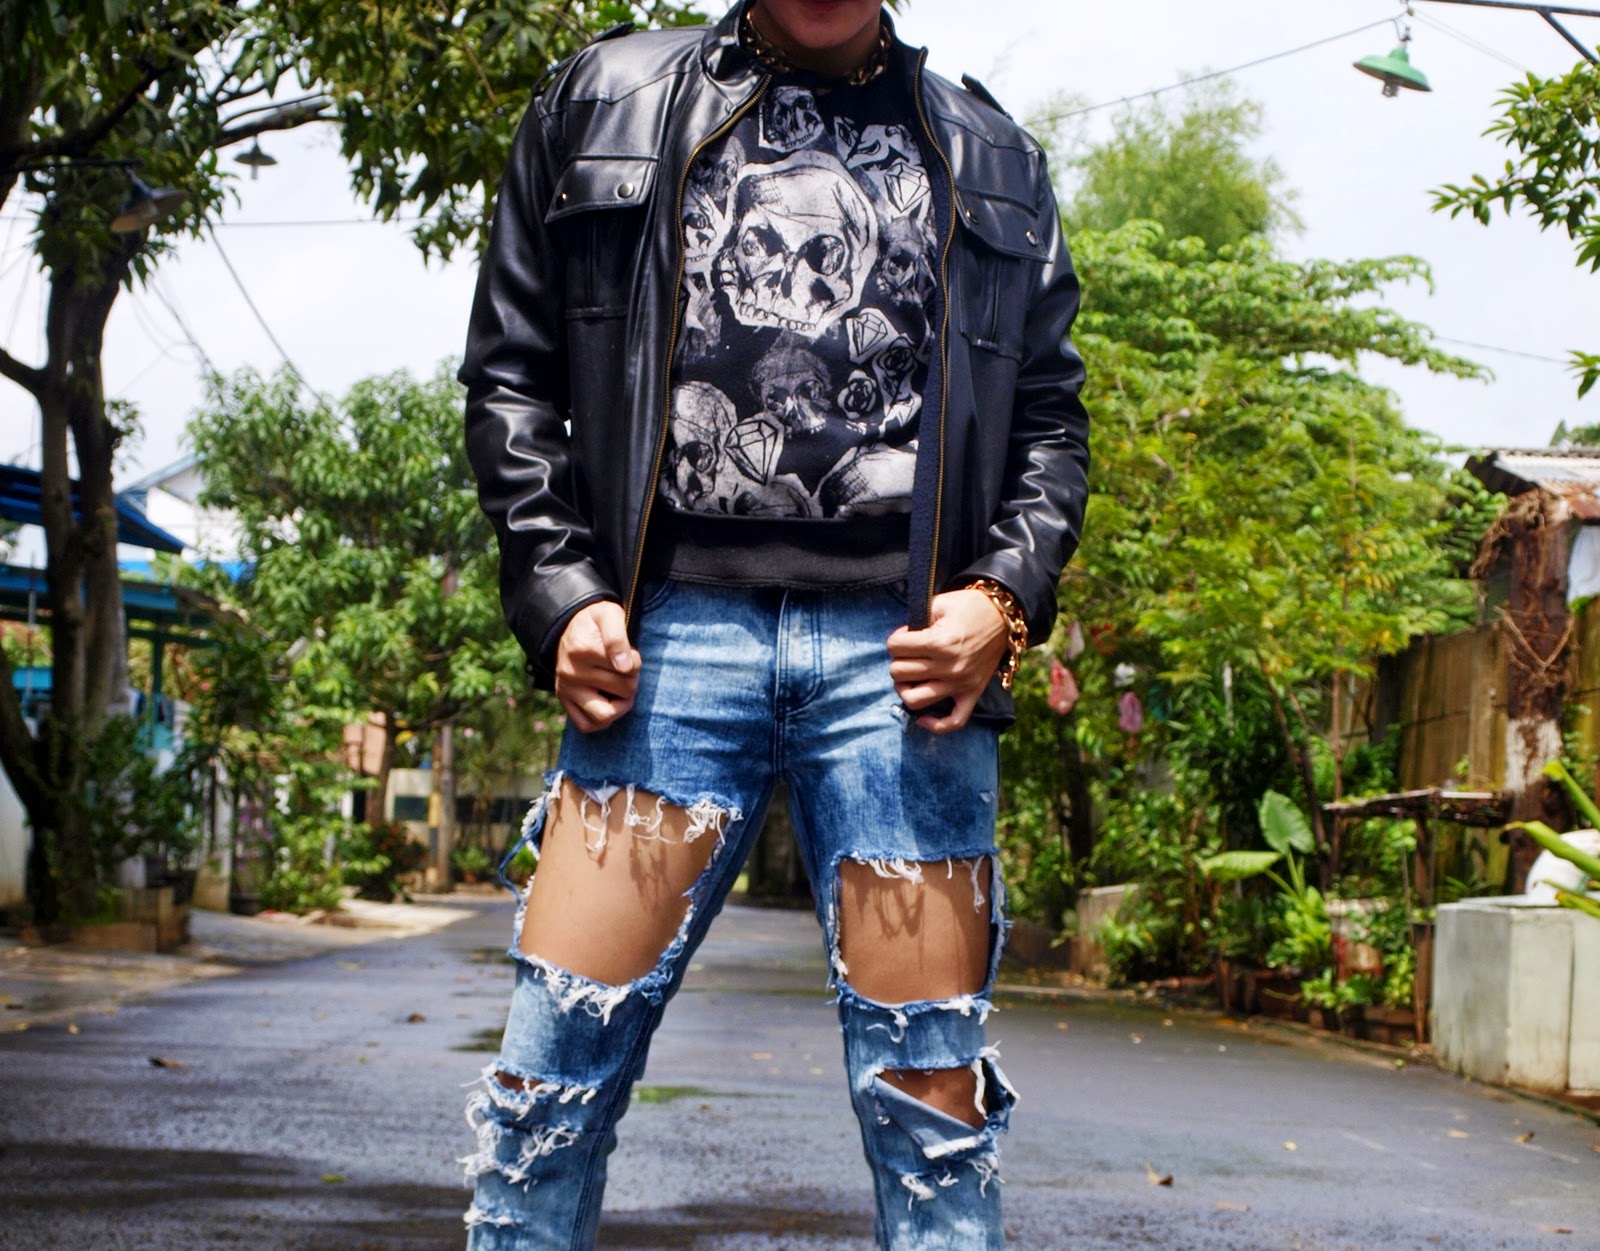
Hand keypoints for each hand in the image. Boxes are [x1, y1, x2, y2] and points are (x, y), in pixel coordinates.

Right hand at [555, 600, 640, 732]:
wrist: (570, 625)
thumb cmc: (595, 621)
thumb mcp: (609, 614)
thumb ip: (617, 637)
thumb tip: (625, 667)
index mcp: (584, 650)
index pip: (630, 668)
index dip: (636, 661)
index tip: (629, 654)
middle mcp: (572, 672)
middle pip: (624, 690)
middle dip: (632, 680)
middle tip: (626, 670)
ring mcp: (566, 689)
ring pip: (605, 715)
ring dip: (621, 705)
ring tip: (620, 691)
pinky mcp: (564, 700)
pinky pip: (586, 725)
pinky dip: (602, 721)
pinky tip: (609, 704)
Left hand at [887, 587, 1008, 732]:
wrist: (1004, 616)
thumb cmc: (970, 607)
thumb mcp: (940, 603)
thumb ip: (917, 619)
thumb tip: (901, 638)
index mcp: (939, 642)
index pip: (894, 647)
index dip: (896, 638)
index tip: (906, 634)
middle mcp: (948, 666)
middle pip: (898, 672)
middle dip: (898, 659)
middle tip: (909, 652)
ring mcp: (961, 684)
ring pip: (913, 700)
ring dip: (905, 688)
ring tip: (910, 677)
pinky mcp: (972, 694)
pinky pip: (953, 721)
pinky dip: (935, 725)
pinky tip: (923, 718)